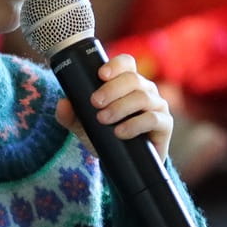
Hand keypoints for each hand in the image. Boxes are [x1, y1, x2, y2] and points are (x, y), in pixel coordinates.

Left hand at [55, 53, 171, 161]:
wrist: (123, 163)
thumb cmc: (104, 136)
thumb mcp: (83, 126)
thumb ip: (70, 115)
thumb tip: (62, 104)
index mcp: (127, 83)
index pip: (126, 63)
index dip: (115, 65)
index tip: (100, 75)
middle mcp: (145, 90)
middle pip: (133, 79)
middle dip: (112, 89)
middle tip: (95, 102)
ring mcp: (157, 106)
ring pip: (142, 97)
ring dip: (120, 107)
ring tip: (103, 119)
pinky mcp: (164, 125)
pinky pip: (153, 119)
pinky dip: (135, 124)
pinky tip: (120, 132)